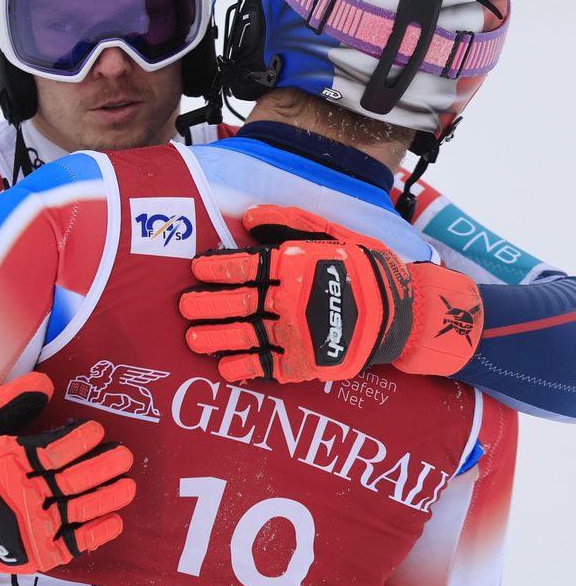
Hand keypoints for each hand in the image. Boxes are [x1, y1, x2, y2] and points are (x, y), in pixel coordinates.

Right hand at [0, 372, 134, 576]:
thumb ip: (10, 404)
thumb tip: (45, 384)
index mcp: (8, 464)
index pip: (53, 451)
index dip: (79, 440)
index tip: (97, 430)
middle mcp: (21, 496)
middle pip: (72, 480)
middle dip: (103, 466)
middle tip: (125, 456)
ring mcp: (29, 527)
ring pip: (78, 510)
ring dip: (107, 497)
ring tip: (128, 485)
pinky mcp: (35, 552)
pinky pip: (71, 544)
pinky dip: (95, 533)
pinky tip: (114, 520)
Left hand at [180, 205, 482, 383]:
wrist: (402, 311)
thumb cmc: (360, 266)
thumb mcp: (330, 233)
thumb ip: (288, 223)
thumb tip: (246, 216)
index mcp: (297, 266)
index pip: (247, 266)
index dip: (218, 268)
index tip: (196, 269)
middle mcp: (294, 300)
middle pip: (240, 303)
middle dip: (208, 305)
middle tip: (184, 306)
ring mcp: (300, 334)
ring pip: (248, 336)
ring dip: (217, 337)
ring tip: (192, 339)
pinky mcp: (308, 362)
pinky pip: (270, 367)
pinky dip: (245, 368)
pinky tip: (224, 368)